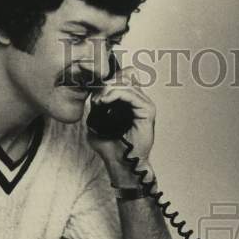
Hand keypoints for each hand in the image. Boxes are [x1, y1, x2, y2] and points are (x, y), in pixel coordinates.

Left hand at [87, 65, 154, 185]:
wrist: (121, 164)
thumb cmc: (111, 148)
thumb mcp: (96, 123)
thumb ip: (96, 107)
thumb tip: (91, 93)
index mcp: (129, 102)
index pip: (122, 77)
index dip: (107, 80)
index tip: (93, 93)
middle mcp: (139, 101)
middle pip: (125, 74)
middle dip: (107, 83)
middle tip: (95, 97)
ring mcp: (145, 105)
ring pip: (126, 82)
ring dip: (108, 89)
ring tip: (98, 101)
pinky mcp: (147, 111)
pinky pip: (131, 94)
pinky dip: (115, 94)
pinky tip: (104, 102)